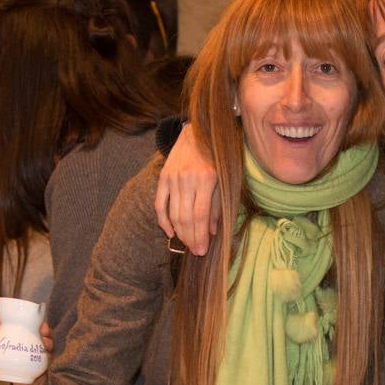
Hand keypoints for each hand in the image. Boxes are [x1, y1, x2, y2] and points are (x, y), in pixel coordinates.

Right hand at [154, 124, 219, 255]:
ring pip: (173, 214)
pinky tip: (170, 232)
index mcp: (207, 179)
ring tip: (186, 244)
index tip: (202, 251)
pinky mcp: (163, 177)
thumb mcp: (225, 180)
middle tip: (196, 252)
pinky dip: (163, 220)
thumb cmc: (217, 158)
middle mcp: (187, 179)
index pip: (200, 216)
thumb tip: (211, 232)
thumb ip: (218, 206)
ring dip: (179, 233)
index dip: (200, 237)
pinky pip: (159, 204)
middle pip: (185, 218)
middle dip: (190, 239)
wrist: (198, 131)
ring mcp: (172, 178)